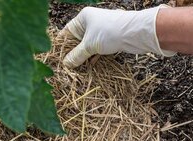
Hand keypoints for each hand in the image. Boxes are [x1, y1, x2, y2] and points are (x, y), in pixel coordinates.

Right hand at [60, 6, 174, 67]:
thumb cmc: (110, 32)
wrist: (136, 33)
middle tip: (66, 67)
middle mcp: (90, 23)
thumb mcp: (89, 46)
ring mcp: (99, 31)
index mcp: (82, 18)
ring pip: (86, 47)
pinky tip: (88, 66)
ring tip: (76, 69)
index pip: (66, 33)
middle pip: (75, 41)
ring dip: (82, 58)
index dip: (61, 46)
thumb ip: (76, 56)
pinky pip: (95, 50)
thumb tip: (66, 64)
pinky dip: (92, 58)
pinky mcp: (108, 40)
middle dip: (72, 54)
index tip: (56, 58)